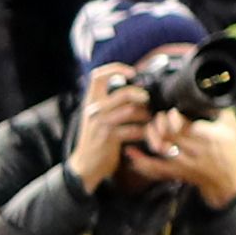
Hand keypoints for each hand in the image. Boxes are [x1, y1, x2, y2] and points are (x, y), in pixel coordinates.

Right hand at [68, 64, 148, 189]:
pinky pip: (133, 130)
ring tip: (151, 120)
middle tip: (148, 101)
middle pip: (122, 93)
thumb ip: (110, 103)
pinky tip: (146, 135)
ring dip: (146, 115)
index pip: (97, 76)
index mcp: (90, 101)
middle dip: (141, 95)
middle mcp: (93, 110)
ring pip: (131, 111)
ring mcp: (100, 124)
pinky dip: (143, 131)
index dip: (115, 68)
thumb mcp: (98, 117)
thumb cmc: (97, 139)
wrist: (85, 165)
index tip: (131, 72)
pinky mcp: (108, 138)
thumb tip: (135, 89)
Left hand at [125, 103, 235, 205]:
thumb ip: (219, 109)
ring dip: (150, 136)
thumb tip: (208, 90)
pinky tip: (131, 151)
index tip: (171, 110)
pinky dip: (140, 160)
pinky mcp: (175, 172)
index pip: (186, 126)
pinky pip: (153, 168)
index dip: (173, 117)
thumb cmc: (230, 150)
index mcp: (208, 137)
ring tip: (148, 127)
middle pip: (169, 135)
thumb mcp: (231, 126)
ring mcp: (183, 163)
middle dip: (158, 122)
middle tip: (158, 116)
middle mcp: (194, 150)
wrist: (227, 181)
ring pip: (159, 149)